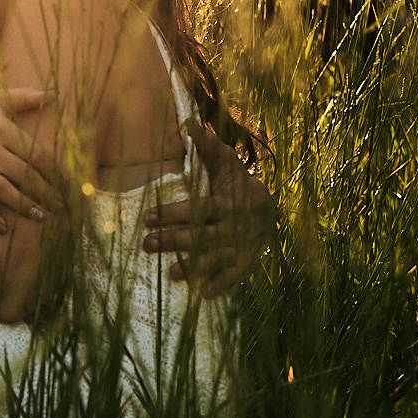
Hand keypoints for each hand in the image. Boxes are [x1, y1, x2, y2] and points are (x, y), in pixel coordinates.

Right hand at [0, 87, 60, 229]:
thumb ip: (22, 98)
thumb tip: (53, 93)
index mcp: (0, 128)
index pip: (36, 153)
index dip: (54, 170)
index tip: (67, 184)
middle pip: (25, 174)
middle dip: (46, 192)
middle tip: (61, 205)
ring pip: (6, 190)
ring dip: (25, 205)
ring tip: (41, 216)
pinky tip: (4, 228)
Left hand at [144, 120, 276, 296]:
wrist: (271, 209)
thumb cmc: (239, 183)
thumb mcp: (226, 164)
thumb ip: (207, 146)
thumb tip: (187, 122)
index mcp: (228, 202)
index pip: (198, 209)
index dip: (173, 214)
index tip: (147, 216)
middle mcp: (235, 226)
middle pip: (202, 236)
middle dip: (174, 241)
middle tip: (146, 244)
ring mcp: (242, 246)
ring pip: (216, 259)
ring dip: (195, 267)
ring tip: (172, 274)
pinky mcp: (246, 262)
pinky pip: (233, 276)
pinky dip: (220, 285)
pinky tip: (202, 294)